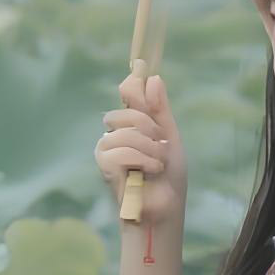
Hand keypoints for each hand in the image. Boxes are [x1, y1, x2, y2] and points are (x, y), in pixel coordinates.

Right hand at [95, 70, 188, 229]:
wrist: (166, 209)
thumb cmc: (168, 178)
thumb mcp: (170, 138)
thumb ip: (160, 110)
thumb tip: (152, 77)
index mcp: (132, 124)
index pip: (127, 93)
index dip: (133, 82)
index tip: (142, 65)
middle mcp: (116, 133)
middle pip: (124, 109)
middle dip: (149, 126)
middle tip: (161, 145)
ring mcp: (107, 150)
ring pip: (124, 131)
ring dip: (149, 148)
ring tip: (157, 164)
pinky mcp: (105, 167)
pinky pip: (119, 150)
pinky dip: (140, 159)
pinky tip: (148, 171)